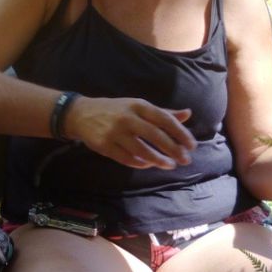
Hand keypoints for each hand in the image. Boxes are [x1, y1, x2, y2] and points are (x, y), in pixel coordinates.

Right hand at [65, 95, 195, 169]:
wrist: (81, 114)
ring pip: (141, 150)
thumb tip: (188, 114)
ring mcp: (115, 132)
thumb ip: (162, 112)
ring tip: (170, 165)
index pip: (164, 119)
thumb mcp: (138, 106)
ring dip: (159, 159)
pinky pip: (126, 158)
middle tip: (185, 159)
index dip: (180, 133)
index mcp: (138, 105)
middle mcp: (127, 117)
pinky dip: (140, 163)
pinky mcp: (104, 145)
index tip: (191, 145)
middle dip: (173, 149)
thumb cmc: (115, 110)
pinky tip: (149, 165)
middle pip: (155, 135)